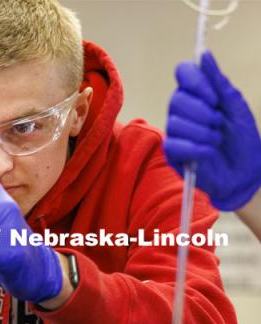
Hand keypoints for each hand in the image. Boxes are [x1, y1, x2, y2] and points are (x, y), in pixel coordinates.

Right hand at [164, 51, 260, 210]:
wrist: (246, 172)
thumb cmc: (242, 140)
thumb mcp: (236, 107)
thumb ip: (219, 82)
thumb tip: (204, 55)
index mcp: (197, 95)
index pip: (182, 73)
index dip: (195, 81)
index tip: (213, 96)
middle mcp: (182, 112)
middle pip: (177, 99)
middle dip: (202, 112)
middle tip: (218, 123)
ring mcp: (176, 133)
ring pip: (176, 123)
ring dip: (203, 132)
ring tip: (216, 140)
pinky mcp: (173, 154)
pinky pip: (174, 145)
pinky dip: (196, 148)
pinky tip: (209, 152)